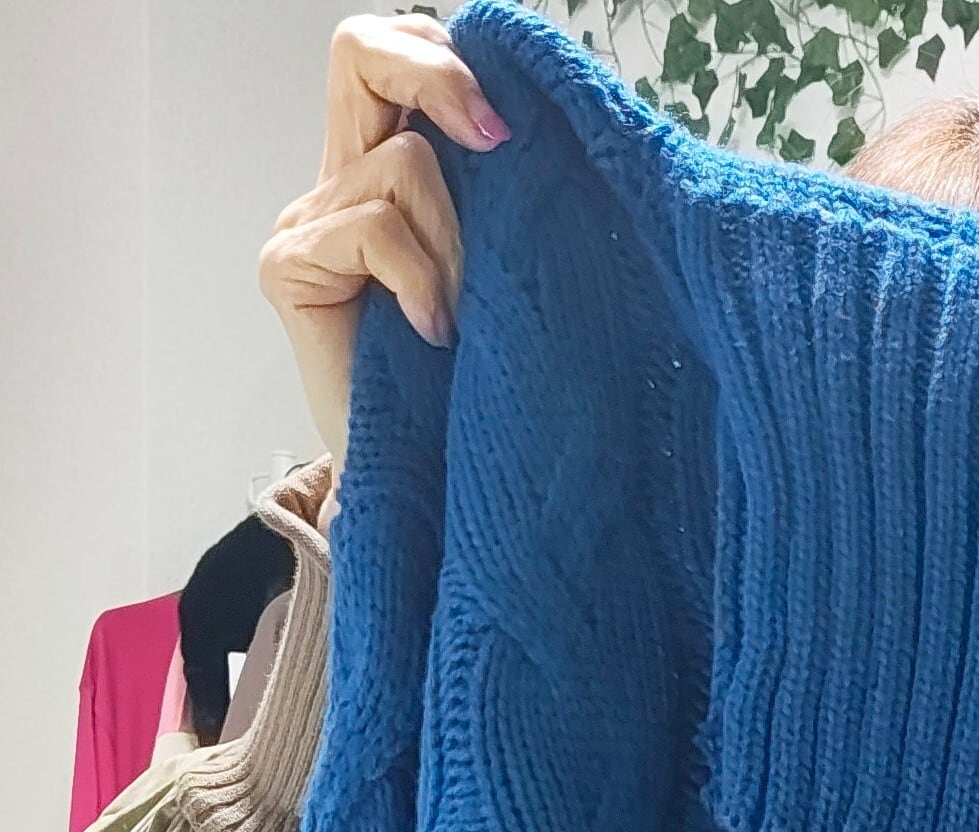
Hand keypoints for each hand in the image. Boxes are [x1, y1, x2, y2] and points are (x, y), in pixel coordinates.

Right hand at [259, 13, 507, 468]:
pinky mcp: (291, 268)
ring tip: (465, 316)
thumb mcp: (506, 276)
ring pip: (401, 165)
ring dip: (458, 239)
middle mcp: (342, 185)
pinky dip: (421, 277)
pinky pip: (374, 229)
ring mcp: (310, 224)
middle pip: (360, 54)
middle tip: (498, 139)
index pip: (398, 55)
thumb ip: (505, 200)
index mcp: (392, 172)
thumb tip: (549, 126)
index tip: (516, 118)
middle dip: (437, 78)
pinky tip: (435, 333)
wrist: (427, 491)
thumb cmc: (476, 391)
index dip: (451, 58)